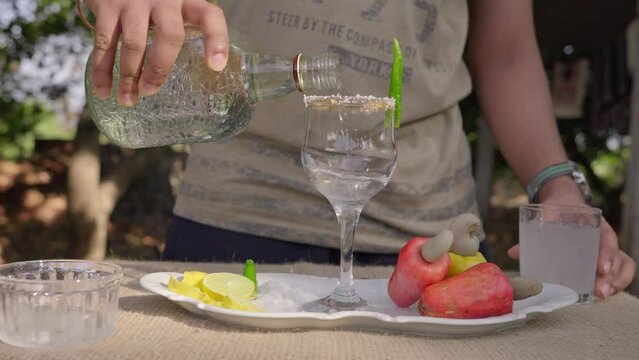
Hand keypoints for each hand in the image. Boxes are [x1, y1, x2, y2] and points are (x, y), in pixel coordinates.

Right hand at [87, 0, 228, 105]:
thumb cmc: (153, 0)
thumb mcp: (174, 7)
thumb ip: (184, 28)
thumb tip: (201, 72)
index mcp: (187, 0)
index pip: (210, 16)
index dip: (216, 40)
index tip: (216, 67)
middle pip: (170, 35)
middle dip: (160, 68)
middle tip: (151, 91)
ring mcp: (134, 1)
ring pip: (134, 43)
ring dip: (130, 76)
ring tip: (128, 100)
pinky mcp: (107, 5)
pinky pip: (104, 42)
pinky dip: (103, 70)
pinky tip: (105, 90)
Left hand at [507, 176, 635, 297]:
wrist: (564, 201)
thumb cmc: (558, 208)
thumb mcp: (548, 211)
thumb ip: (533, 231)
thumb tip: (513, 253)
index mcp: (596, 224)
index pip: (607, 240)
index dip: (606, 255)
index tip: (601, 269)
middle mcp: (604, 238)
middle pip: (619, 257)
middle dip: (613, 276)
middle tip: (600, 291)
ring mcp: (605, 249)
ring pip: (623, 266)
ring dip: (616, 282)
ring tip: (602, 295)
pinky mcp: (600, 259)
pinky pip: (616, 271)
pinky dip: (614, 284)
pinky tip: (602, 295)